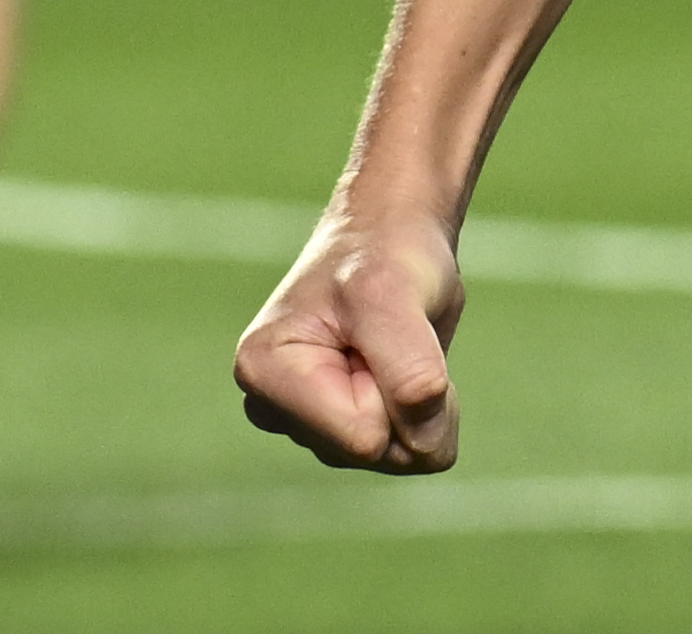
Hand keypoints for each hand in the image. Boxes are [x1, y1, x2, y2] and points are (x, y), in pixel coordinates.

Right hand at [238, 195, 465, 471]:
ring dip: (419, 404)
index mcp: (265, 373)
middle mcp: (276, 408)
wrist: (394, 234)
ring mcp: (310, 423)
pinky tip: (401, 366)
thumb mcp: (392, 297)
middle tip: (398, 336)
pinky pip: (408, 451)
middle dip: (409, 402)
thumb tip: (425, 448)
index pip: (362, 438)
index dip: (395, 389)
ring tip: (396, 345)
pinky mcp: (344, 430)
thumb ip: (409, 373)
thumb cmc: (385, 256)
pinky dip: (423, 411)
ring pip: (397, 456)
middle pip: (377, 454)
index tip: (382, 330)